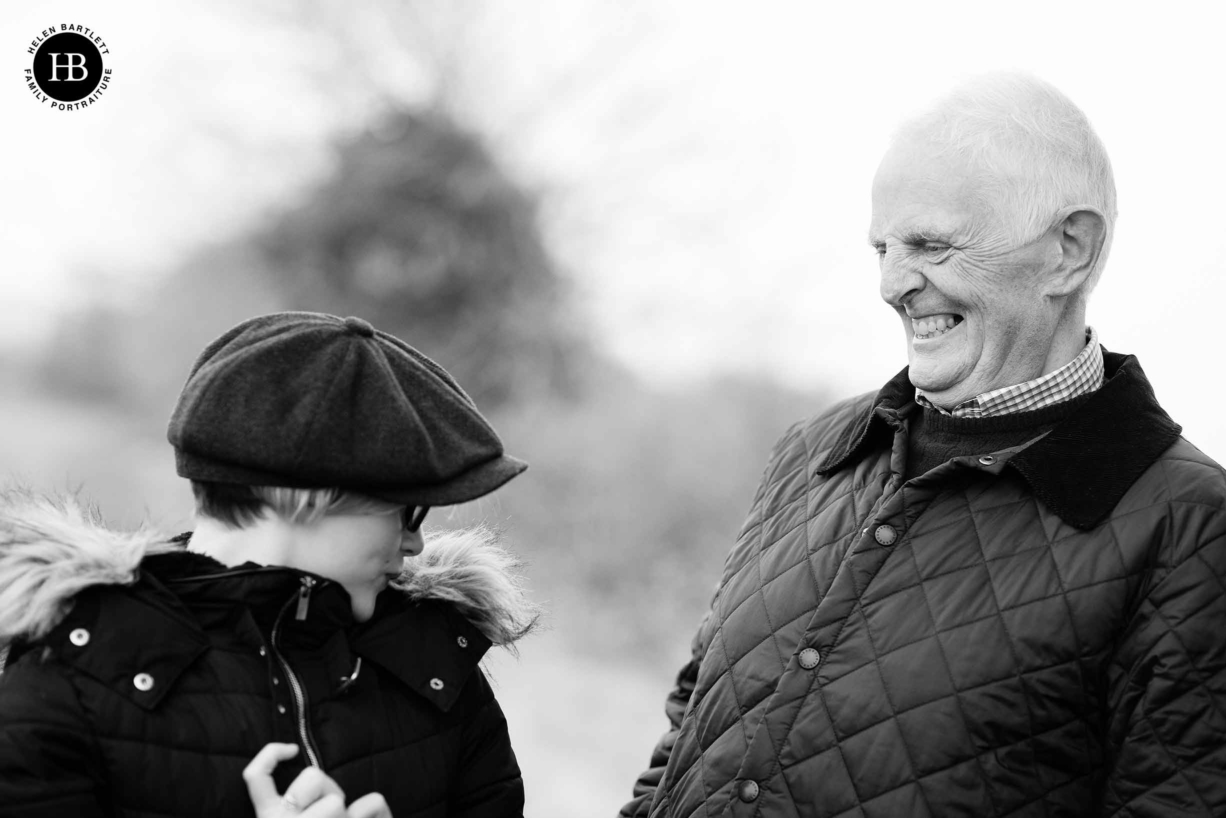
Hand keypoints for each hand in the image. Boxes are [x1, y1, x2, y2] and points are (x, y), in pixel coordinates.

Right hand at [243, 743, 392, 817]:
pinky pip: (372, 800)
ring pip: (340, 797)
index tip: (290, 750)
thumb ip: (295, 813)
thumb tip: (310, 776)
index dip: (269, 756)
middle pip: (314, 777)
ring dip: (348, 813)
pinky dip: (379, 810)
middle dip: (328, 791)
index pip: (255, 777)